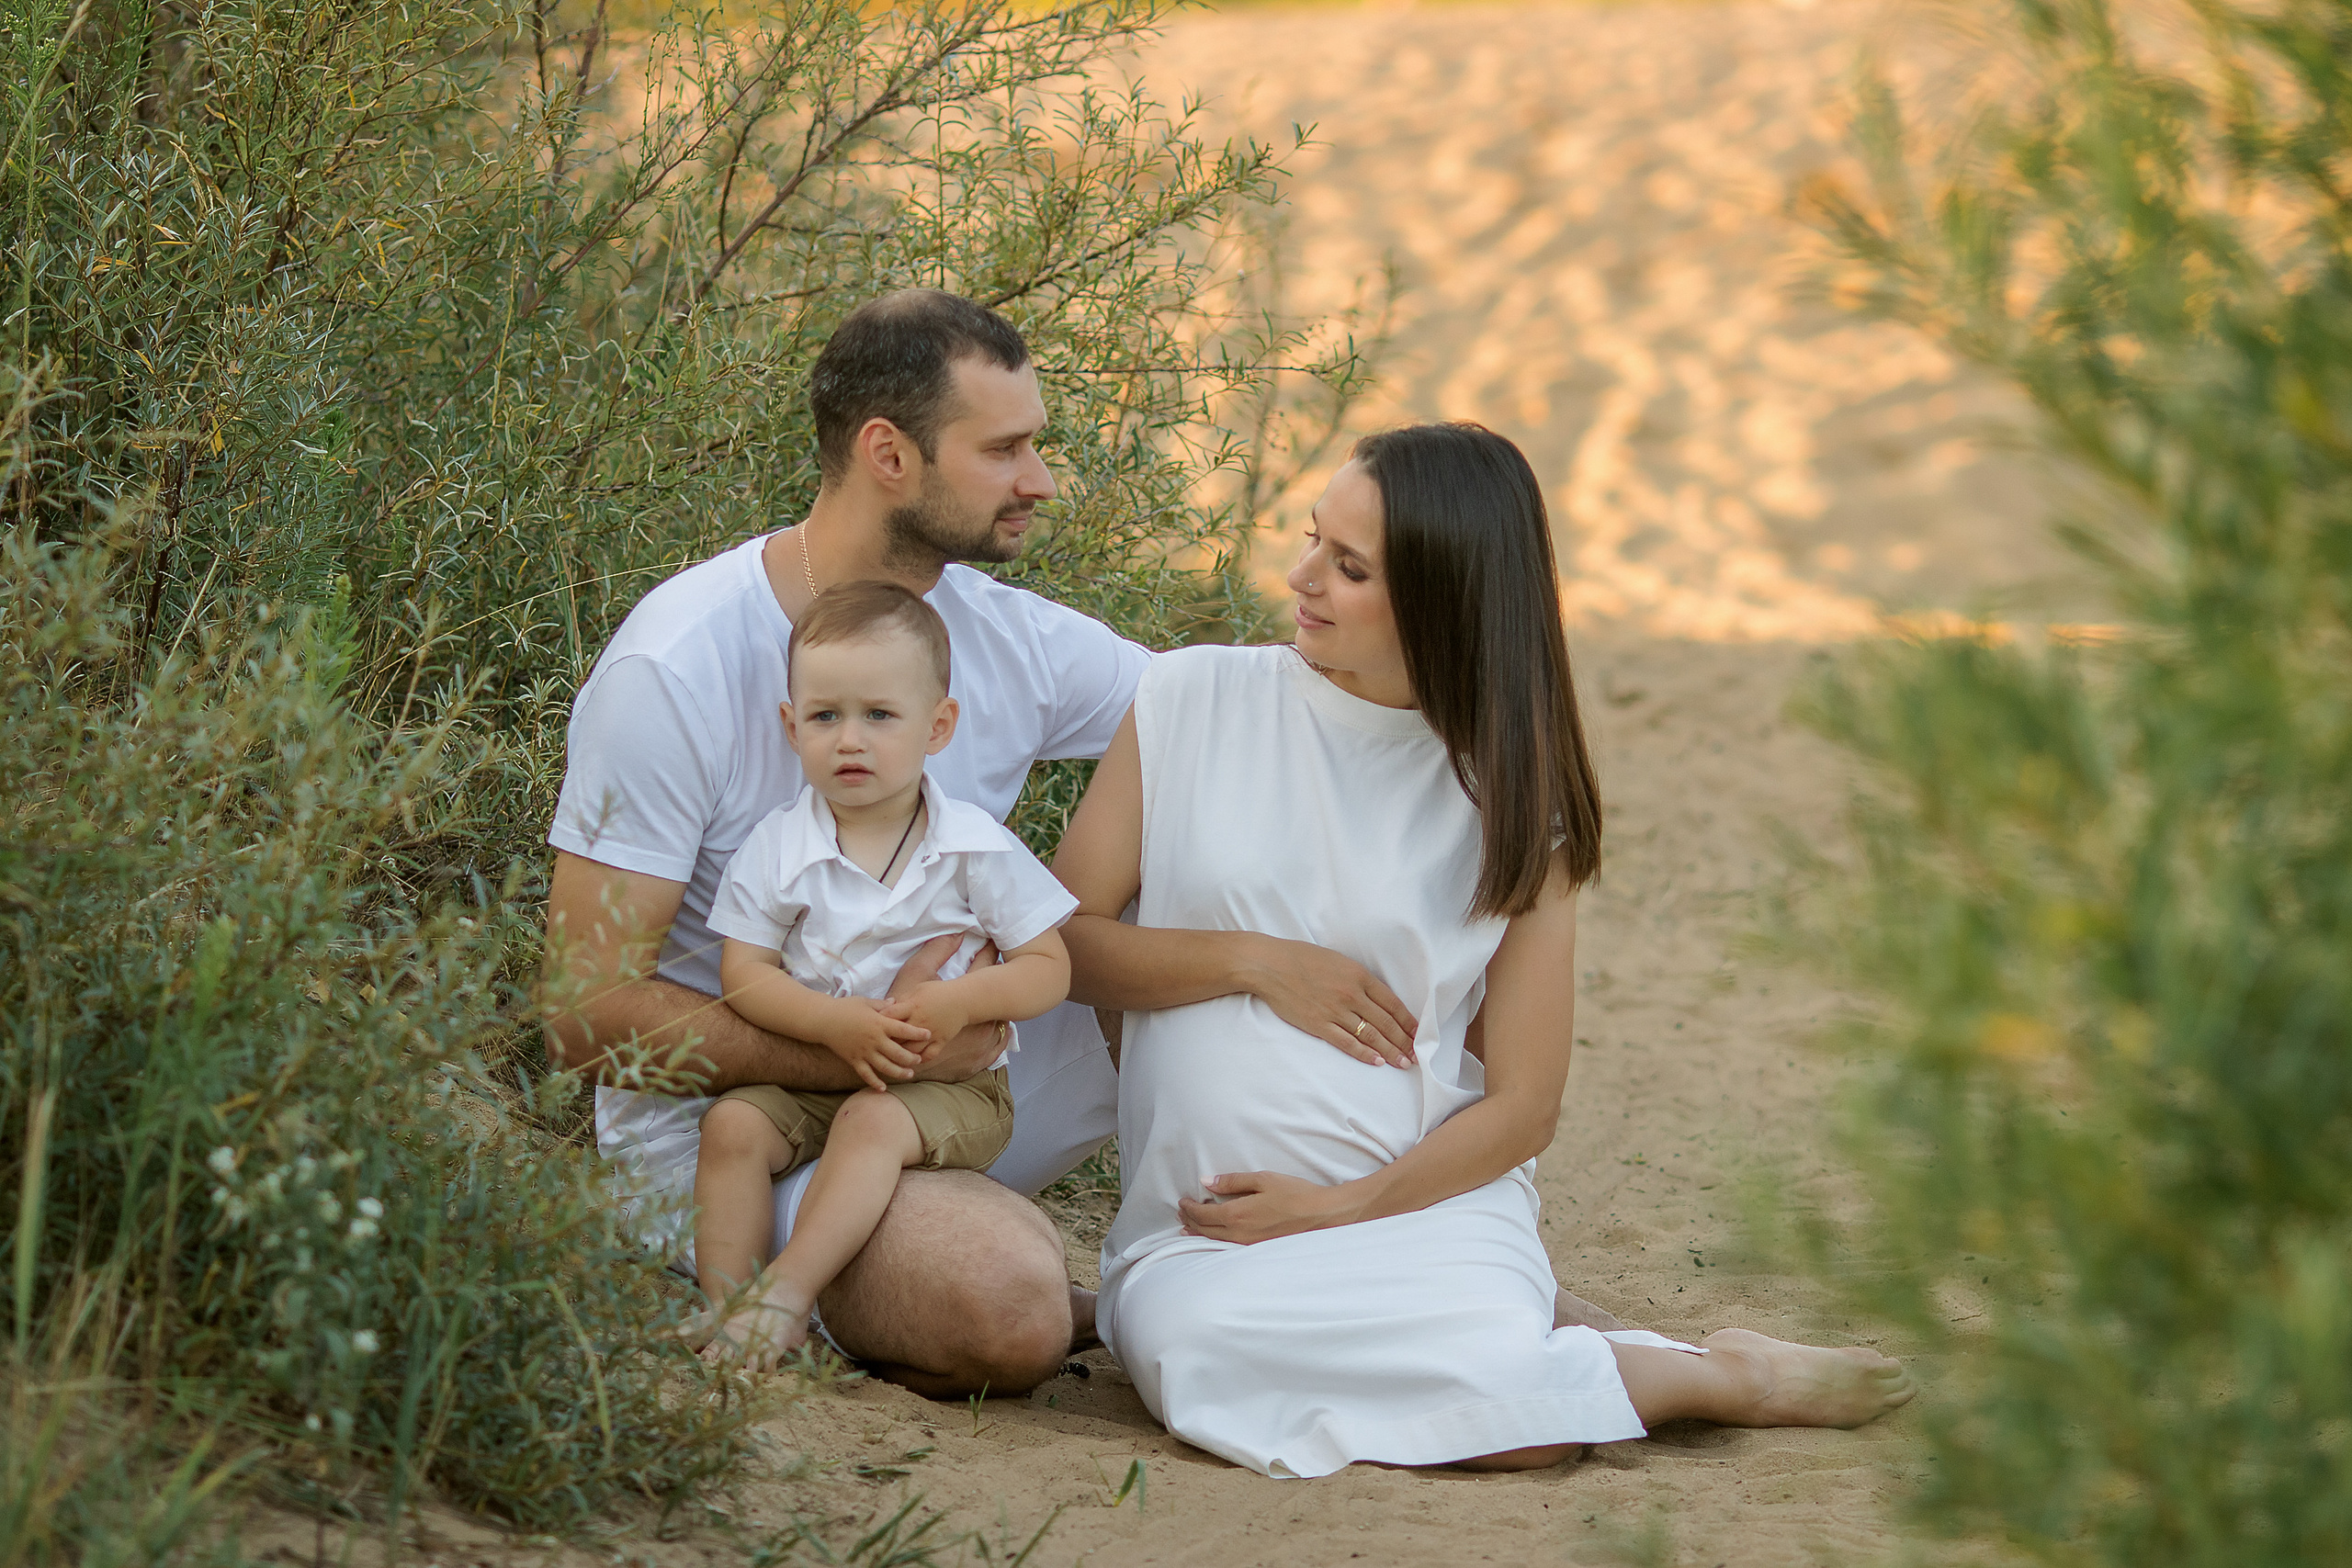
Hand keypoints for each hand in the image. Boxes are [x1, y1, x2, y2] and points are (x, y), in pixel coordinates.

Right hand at [815, 997, 931, 1091]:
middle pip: (898, 1052)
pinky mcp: (854, 1060)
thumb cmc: (845, 1007)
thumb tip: (895, 1002)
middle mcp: (874, 1039)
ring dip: (898, 1072)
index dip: (917, 1032)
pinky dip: (874, 1082)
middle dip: (911, 1058)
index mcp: (879, 1023)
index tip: (929, 1034)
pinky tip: (883, 1088)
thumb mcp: (865, 1002)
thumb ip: (882, 1005)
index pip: (903, 1029)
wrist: (823, 1019)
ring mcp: (864, 1052)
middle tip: (919, 1060)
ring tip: (909, 1075)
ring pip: (885, 1066)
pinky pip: (866, 1074)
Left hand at [881, 980, 974, 1053]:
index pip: (890, 1015)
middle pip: (898, 1037)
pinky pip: (929, 1055)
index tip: (869, 1025)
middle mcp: (920, 1022)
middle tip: (875, 1047)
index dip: (878, 1020)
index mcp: (913, 1006)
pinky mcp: (941, 1041)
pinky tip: (912, 1062)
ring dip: (901, 1056)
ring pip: (911, 1051)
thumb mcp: (918, 989)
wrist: (963, 999)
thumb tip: (885, 1006)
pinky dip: (920, 1060)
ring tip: (891, 1060)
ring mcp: (931, 1034)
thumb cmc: (938, 992)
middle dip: (885, 1043)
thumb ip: (902, 999)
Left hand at [1177, 1171, 1364, 1244]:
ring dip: (1200, 1233)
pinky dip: (1215, 1240)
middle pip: (1206, 1230)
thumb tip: (1207, 1182)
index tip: (1182, 1201)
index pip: (1203, 1215)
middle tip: (1181, 1214)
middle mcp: (1239, 1234)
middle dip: (1190, 1221)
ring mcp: (1249, 1245)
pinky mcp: (1258, 1250)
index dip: (1190, 1208)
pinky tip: (1215, 1237)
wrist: (1323, 1216)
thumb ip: (1233, 1181)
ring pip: (1216, 1241)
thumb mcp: (1263, 1179)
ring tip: (1189, 1229)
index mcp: (1238, 1215)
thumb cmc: (1295, 1194)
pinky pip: (1228, 1247)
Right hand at [1238, 936, 1419, 1067]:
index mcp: (1359, 976)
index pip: (1392, 1003)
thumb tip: (1376, 997)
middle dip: (1404, 1041)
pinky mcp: (1319, 1024)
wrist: (1270, 965)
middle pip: (1386, 1023)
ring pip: (1371, 1036)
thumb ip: (1358, 978)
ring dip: (1389, 1051)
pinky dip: (1364, 1054)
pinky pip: (1347, 1043)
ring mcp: (1335, 1011)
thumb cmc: (1302, 958)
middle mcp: (1352, 994)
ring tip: (1403, 1062)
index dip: (1408, 1021)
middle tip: (1416, 1055)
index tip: (1418, 1034)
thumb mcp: (1338, 961)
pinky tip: (1376, 1062)